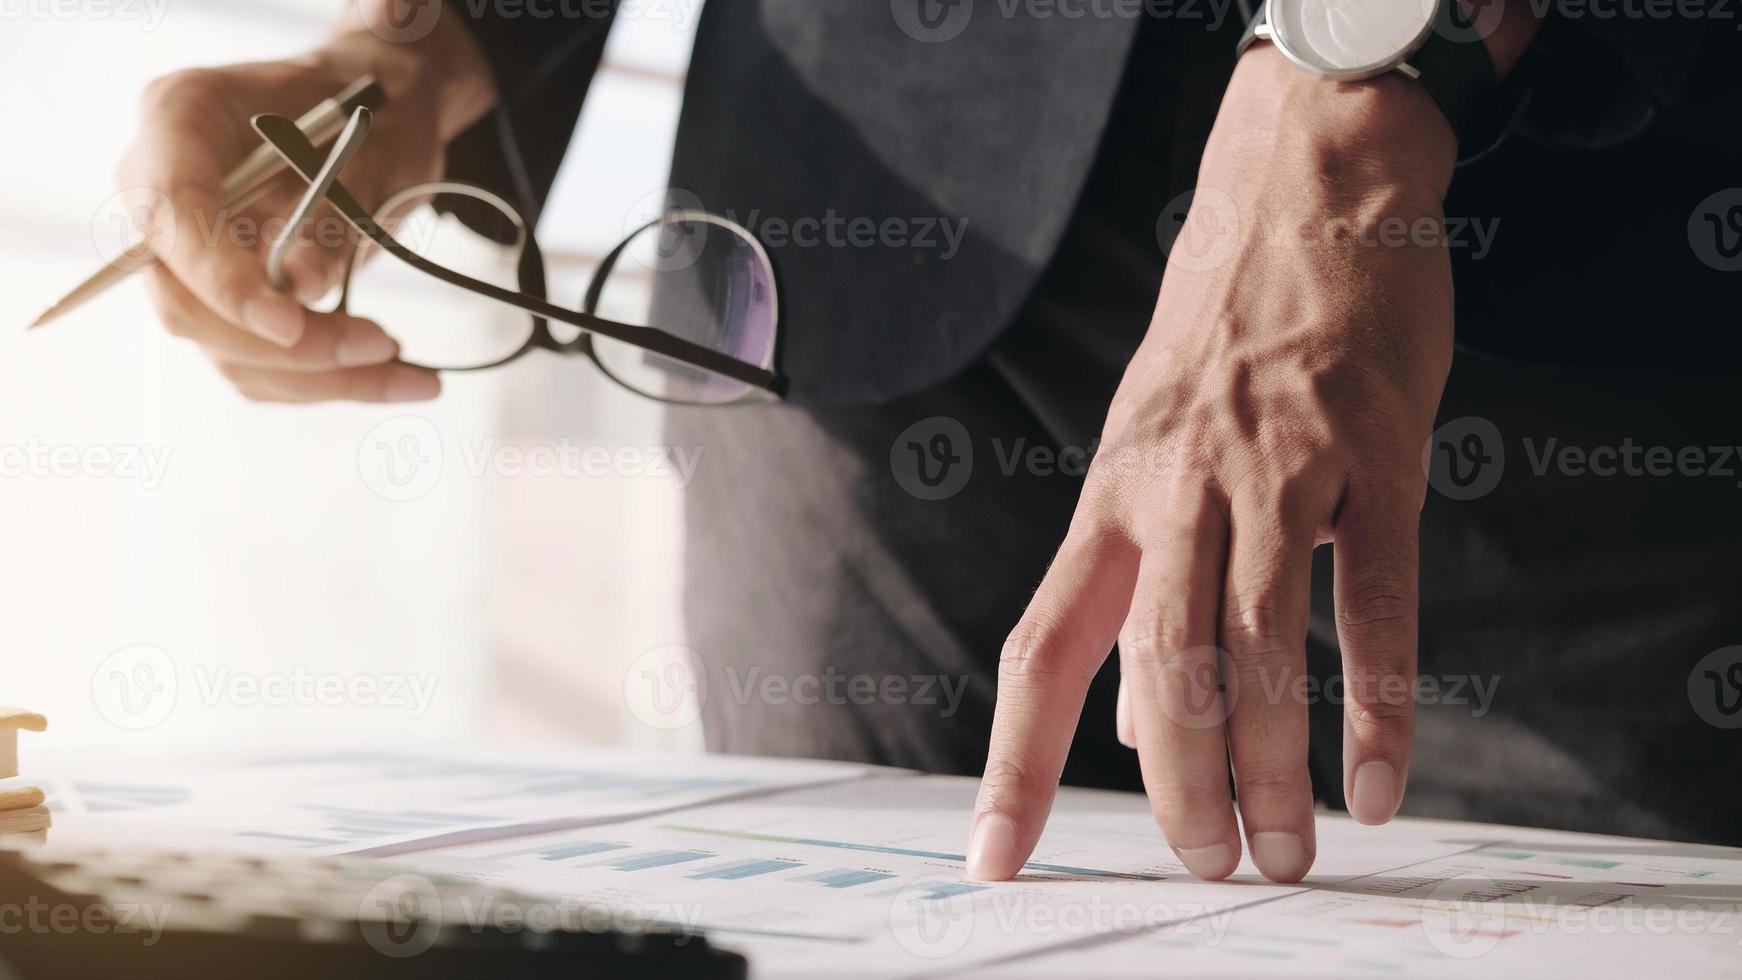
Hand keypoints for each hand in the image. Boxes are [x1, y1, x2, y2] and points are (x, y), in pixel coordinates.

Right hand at [117, 5, 492, 402]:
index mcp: (180, 117)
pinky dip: (325, 382)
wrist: (380, 111)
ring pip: (225, 350)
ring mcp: (185, 254)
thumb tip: (303, 287)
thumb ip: (331, 212)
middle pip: (187, 304)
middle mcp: (162, 191)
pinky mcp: (220, 298)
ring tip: (409, 373)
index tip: (289, 325)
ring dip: (320, 378)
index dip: (223, 280)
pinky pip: (256, 363)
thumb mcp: (367, 148)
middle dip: (290, 346)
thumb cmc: (369, 111)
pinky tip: (391, 376)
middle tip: (383, 345)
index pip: (173, 217)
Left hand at [969, 46, 1461, 883]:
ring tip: (1285, 852)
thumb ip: (1137, 594)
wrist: (1306, 192)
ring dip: (1272, 768)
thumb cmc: (1221, 343)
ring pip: (1258, 647)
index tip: (990, 856)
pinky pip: (1377, 600)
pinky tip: (1373, 785)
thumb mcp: (1149, 455)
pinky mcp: (1374, 455)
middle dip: (1182, 789)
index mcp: (1111, 503)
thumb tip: (1131, 735)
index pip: (1041, 652)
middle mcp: (1175, 494)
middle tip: (1212, 866)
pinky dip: (1379, 706)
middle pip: (1158, 668)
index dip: (1012, 762)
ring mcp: (1274, 472)